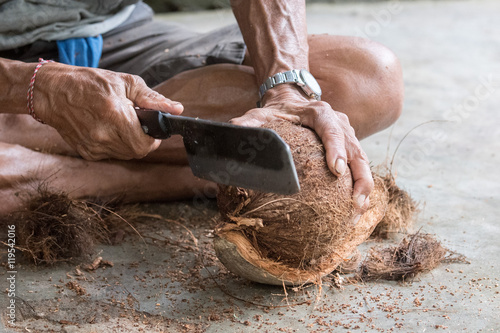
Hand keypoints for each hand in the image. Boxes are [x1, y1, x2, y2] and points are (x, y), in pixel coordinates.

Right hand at [34, 63, 182, 160]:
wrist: (52, 91)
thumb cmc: (89, 82)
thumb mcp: (125, 82)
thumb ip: (153, 99)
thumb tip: (177, 109)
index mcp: (115, 116)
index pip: (146, 144)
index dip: (154, 138)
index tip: (151, 127)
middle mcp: (103, 135)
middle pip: (138, 152)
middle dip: (143, 140)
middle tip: (137, 124)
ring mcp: (93, 147)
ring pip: (126, 155)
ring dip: (130, 142)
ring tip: (120, 123)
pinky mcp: (86, 152)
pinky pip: (111, 154)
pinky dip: (115, 144)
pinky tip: (107, 128)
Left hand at [229, 85, 373, 210]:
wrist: (291, 99)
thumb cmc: (277, 110)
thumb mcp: (261, 114)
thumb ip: (249, 122)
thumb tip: (233, 129)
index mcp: (320, 113)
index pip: (332, 130)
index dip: (337, 150)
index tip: (337, 170)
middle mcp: (339, 122)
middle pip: (356, 150)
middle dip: (359, 178)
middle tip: (355, 202)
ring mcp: (348, 135)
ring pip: (363, 162)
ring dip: (364, 187)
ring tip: (358, 211)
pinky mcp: (349, 147)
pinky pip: (359, 167)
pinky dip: (360, 187)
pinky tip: (355, 207)